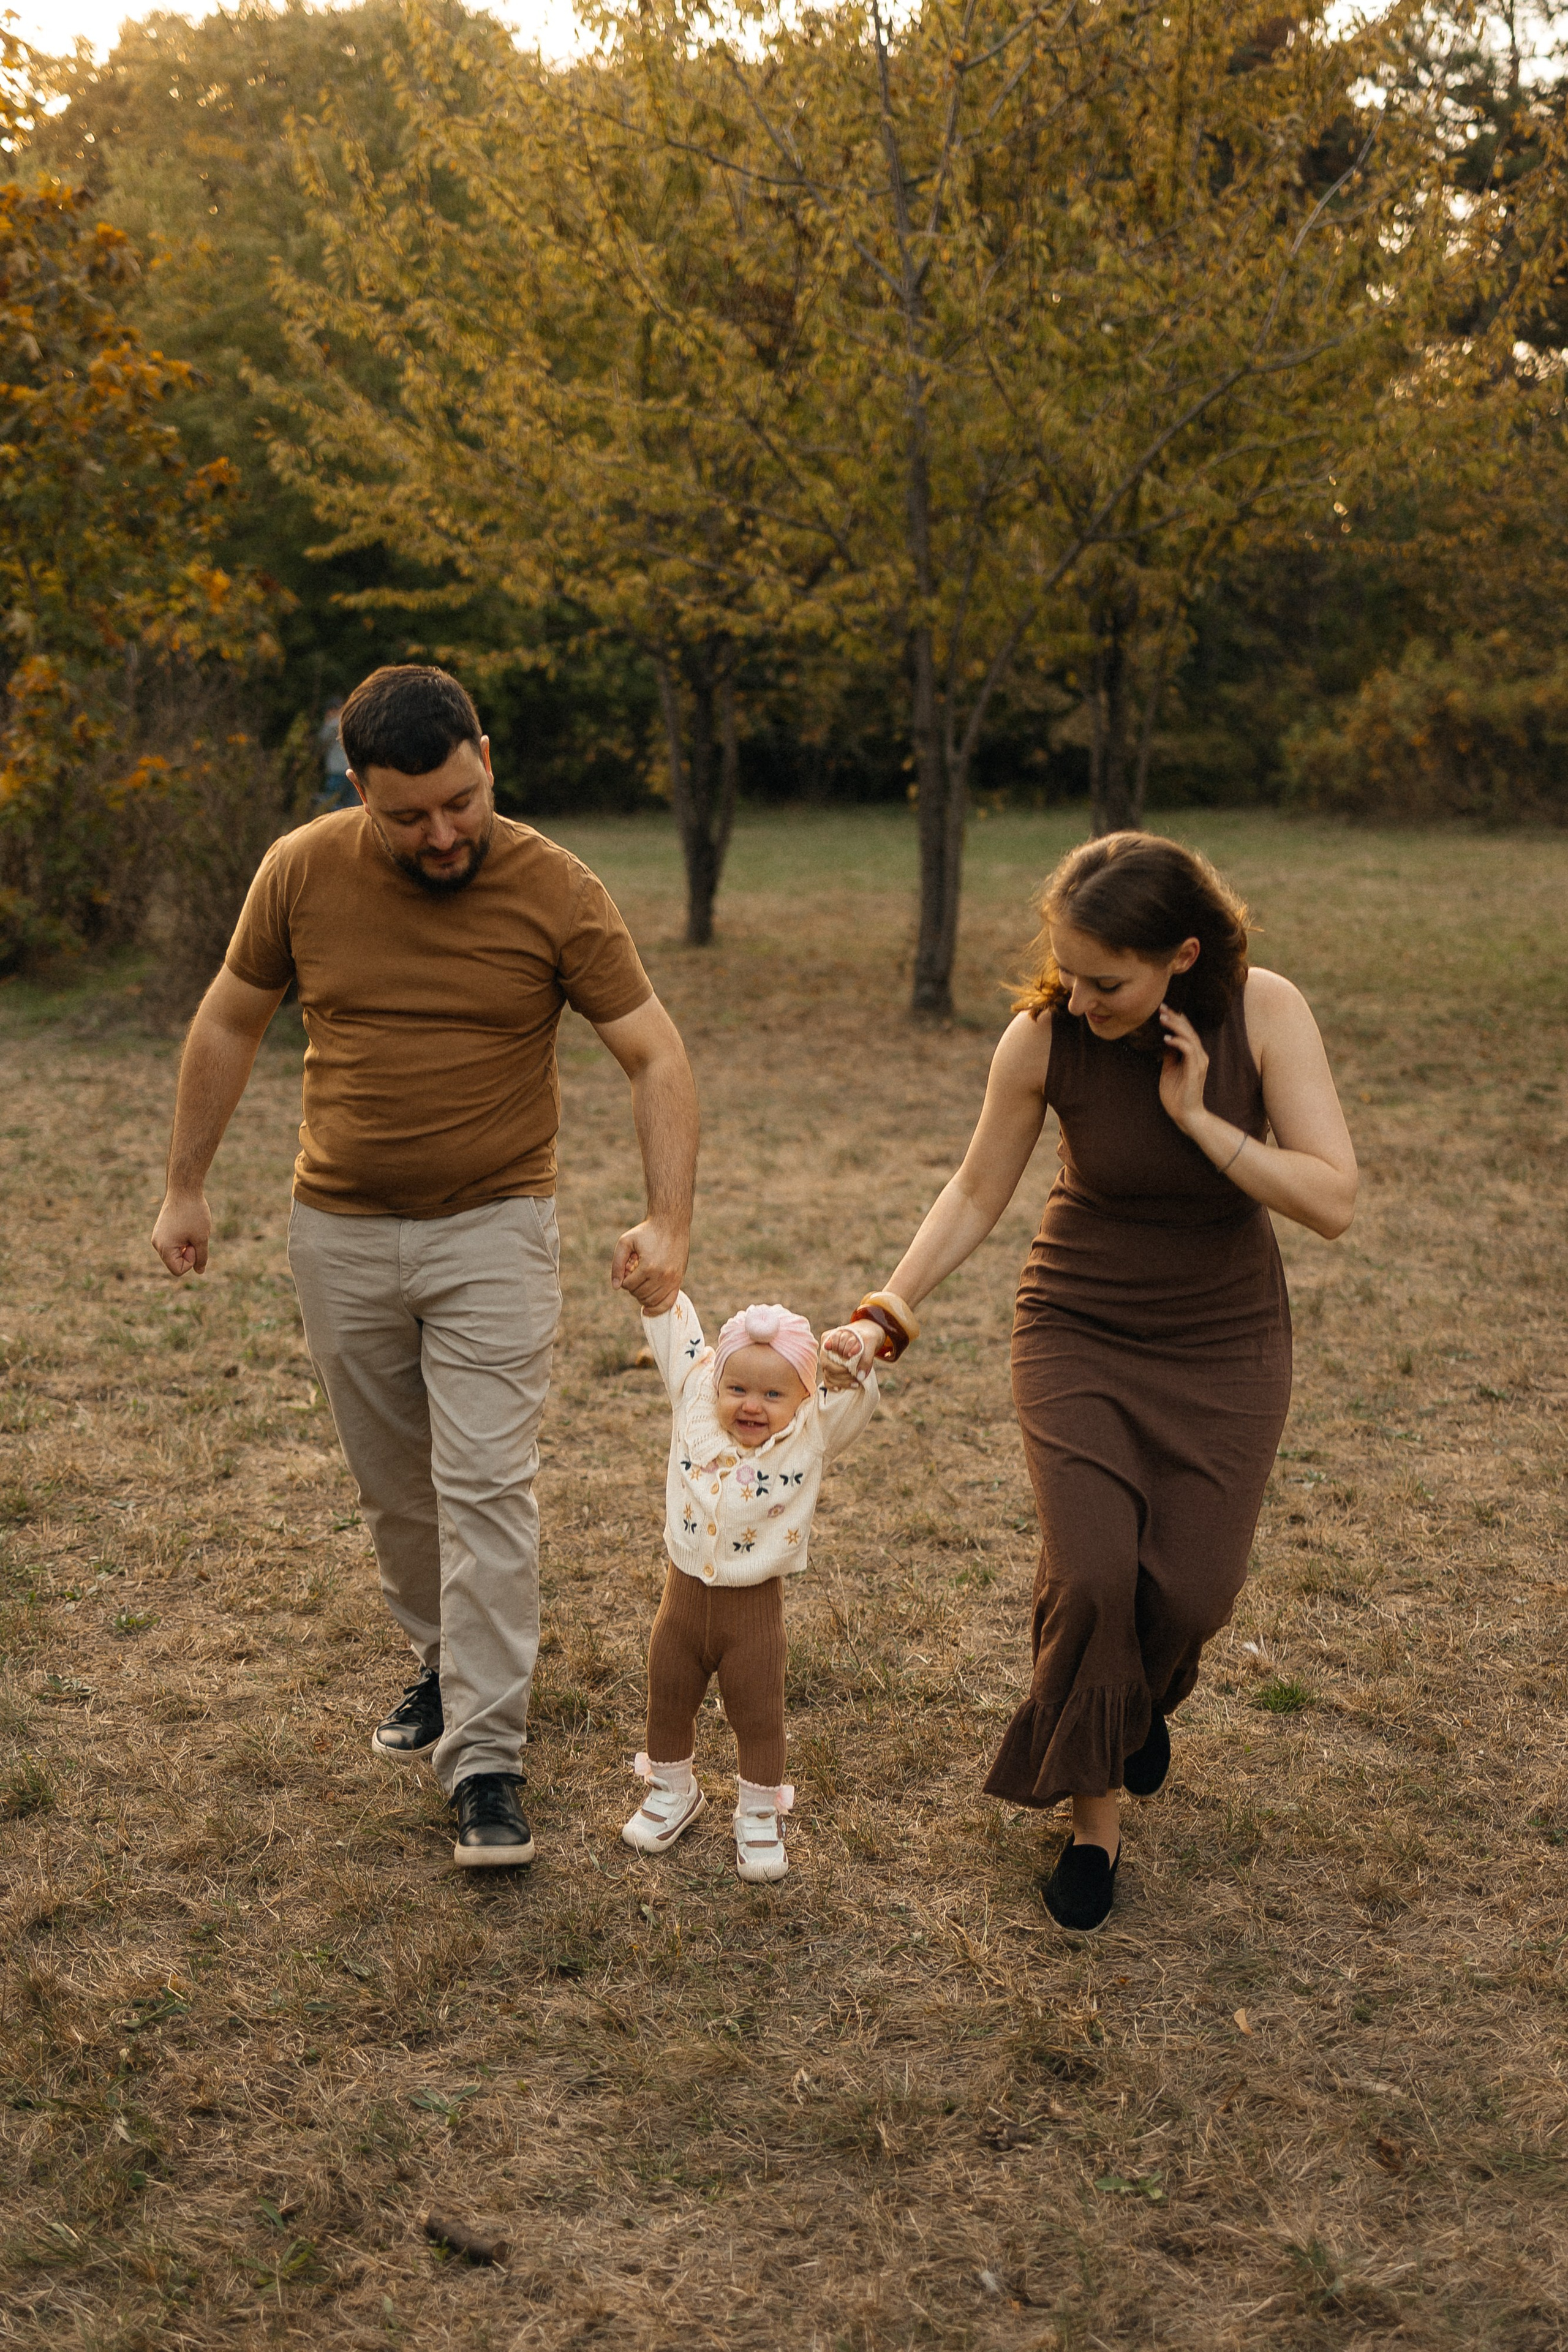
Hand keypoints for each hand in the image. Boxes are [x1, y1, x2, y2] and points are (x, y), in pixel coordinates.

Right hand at [152, 1189, 210, 1277]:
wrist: (184, 1189)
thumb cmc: (193, 1213)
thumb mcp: (201, 1238)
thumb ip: (201, 1257)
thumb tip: (199, 1271)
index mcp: (164, 1248)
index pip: (178, 1270)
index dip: (191, 1261)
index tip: (195, 1244)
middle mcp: (157, 1244)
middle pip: (175, 1263)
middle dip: (189, 1253)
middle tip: (194, 1235)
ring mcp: (158, 1236)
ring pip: (176, 1252)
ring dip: (187, 1245)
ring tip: (191, 1229)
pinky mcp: (161, 1230)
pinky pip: (174, 1243)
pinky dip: (183, 1239)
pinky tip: (187, 1226)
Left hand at [611, 1215, 687, 1314]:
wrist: (671, 1224)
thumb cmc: (647, 1232)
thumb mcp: (626, 1242)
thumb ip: (617, 1264)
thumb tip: (616, 1287)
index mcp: (648, 1266)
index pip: (629, 1285)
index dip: (624, 1279)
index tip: (628, 1269)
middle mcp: (662, 1276)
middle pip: (640, 1294)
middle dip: (633, 1287)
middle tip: (634, 1274)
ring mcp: (673, 1279)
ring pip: (651, 1300)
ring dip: (642, 1295)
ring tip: (641, 1282)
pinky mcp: (679, 1280)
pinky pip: (668, 1302)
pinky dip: (657, 1309)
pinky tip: (646, 1311)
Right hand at [819, 1321, 880, 1387]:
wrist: (867, 1340)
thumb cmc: (866, 1338)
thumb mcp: (870, 1342)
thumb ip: (866, 1358)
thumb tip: (860, 1376)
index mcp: (831, 1337)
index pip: (828, 1350)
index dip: (838, 1359)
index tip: (852, 1364)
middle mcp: (826, 1349)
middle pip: (826, 1365)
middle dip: (841, 1374)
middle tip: (856, 1378)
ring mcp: (827, 1360)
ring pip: (827, 1374)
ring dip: (840, 1382)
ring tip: (855, 1384)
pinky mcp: (831, 1370)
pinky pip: (827, 1380)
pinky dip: (833, 1386)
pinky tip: (841, 1388)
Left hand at [1156, 1004, 1210, 1133]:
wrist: (1185, 1114)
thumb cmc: (1176, 1094)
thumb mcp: (1169, 1069)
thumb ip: (1170, 1055)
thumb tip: (1164, 1040)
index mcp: (1194, 1055)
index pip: (1187, 1031)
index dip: (1177, 1019)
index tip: (1162, 1010)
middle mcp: (1200, 1056)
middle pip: (1189, 1030)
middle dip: (1175, 1017)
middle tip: (1161, 1007)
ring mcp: (1200, 1062)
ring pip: (1190, 1037)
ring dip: (1175, 1026)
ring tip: (1162, 1018)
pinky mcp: (1196, 1070)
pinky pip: (1189, 1050)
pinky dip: (1178, 1042)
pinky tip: (1166, 1039)